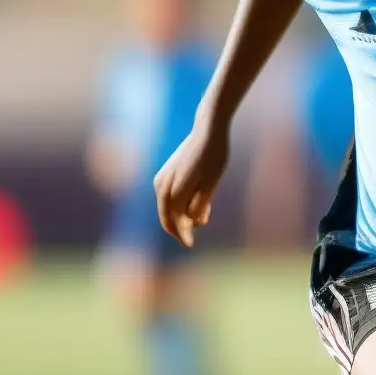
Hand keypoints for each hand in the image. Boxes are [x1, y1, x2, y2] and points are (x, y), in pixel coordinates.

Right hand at [153, 122, 229, 246]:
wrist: (208, 129)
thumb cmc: (214, 156)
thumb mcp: (212, 182)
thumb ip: (201, 203)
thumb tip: (194, 221)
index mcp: (173, 189)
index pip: (174, 220)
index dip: (182, 234)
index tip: (190, 245)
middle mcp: (162, 185)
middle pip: (166, 216)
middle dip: (179, 229)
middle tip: (191, 239)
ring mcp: (162, 178)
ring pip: (168, 207)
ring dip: (181, 217)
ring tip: (203, 218)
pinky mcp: (166, 174)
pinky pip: (170, 197)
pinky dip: (180, 206)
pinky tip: (198, 207)